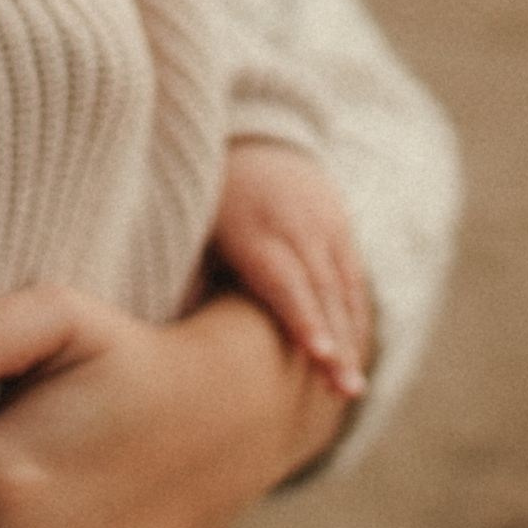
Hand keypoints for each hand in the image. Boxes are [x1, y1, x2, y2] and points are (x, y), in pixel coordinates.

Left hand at [212, 139, 372, 397]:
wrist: (256, 136)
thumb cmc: (208, 196)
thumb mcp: (191, 225)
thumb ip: (190, 275)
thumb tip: (171, 333)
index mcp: (253, 227)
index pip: (284, 279)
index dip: (303, 318)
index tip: (320, 355)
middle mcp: (296, 225)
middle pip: (321, 291)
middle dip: (335, 344)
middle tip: (346, 391)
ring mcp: (325, 224)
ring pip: (344, 288)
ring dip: (351, 339)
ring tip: (351, 389)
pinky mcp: (343, 226)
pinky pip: (353, 279)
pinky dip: (355, 317)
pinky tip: (353, 356)